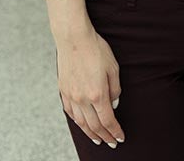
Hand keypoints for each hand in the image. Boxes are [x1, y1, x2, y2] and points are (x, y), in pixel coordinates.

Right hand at [56, 28, 124, 146]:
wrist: (74, 39)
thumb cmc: (96, 50)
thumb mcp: (113, 68)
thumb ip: (115, 89)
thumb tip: (113, 105)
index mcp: (98, 94)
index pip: (108, 120)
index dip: (115, 131)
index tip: (120, 137)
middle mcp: (83, 99)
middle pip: (95, 126)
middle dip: (105, 136)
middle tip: (111, 143)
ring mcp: (71, 96)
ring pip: (81, 122)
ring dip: (90, 133)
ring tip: (98, 139)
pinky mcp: (63, 91)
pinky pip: (70, 113)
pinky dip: (77, 122)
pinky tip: (82, 125)